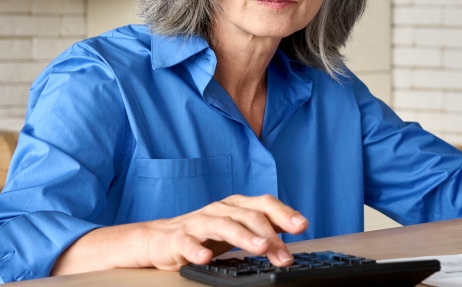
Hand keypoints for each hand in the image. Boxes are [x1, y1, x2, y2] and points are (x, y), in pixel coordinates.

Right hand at [141, 194, 307, 270]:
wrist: (159, 238)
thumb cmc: (204, 234)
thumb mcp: (237, 228)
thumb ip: (263, 226)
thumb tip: (296, 229)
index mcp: (236, 205)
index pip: (264, 204)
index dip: (284, 213)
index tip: (302, 226)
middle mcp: (220, 209)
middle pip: (249, 217)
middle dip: (270, 235)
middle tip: (285, 254)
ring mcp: (199, 222)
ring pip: (224, 225)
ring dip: (244, 237)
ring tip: (260, 248)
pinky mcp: (178, 238)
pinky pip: (188, 243)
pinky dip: (197, 250)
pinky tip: (205, 258)